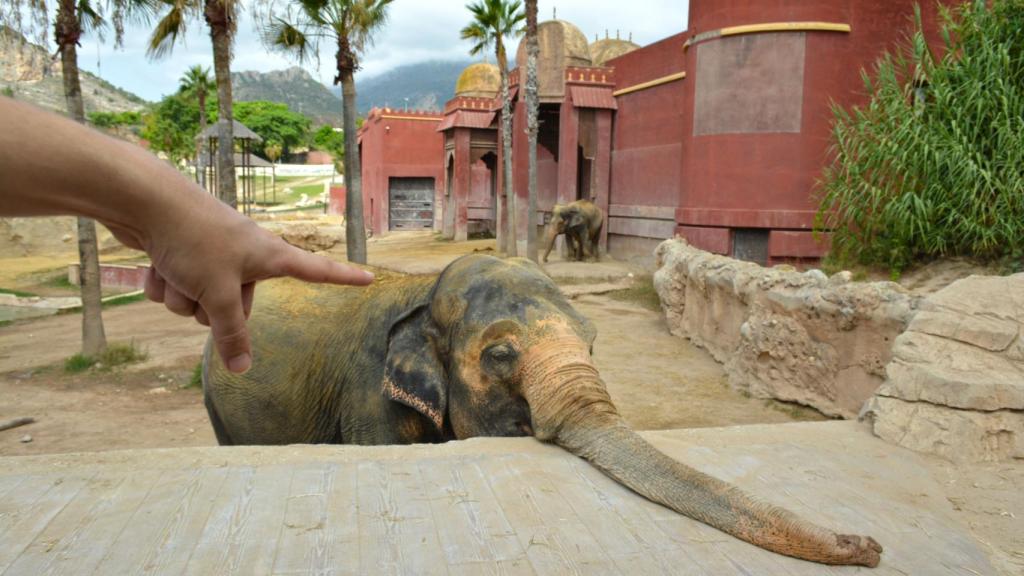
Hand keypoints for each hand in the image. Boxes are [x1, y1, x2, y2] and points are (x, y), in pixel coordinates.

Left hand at [109, 199, 372, 373]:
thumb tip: (243, 370)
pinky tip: (154, 267)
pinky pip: (176, 288)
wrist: (146, 200)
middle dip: (210, 307)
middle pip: (237, 306)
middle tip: (201, 285)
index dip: (344, 277)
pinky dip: (162, 283)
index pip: (317, 271)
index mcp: (269, 256)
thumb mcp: (218, 294)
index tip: (370, 277)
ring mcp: (214, 254)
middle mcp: (246, 254)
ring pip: (198, 302)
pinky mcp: (183, 253)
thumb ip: (231, 334)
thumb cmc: (194, 240)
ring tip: (173, 270)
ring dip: (180, 296)